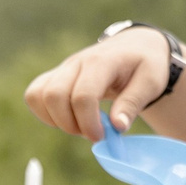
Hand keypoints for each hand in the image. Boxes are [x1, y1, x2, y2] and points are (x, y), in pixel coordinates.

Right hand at [24, 28, 170, 137]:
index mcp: (102, 62)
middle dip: (70, 124)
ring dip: (55, 120)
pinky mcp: (56, 75)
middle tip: (92, 133)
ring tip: (80, 126)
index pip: (83, 95)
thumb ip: (133, 103)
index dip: (88, 122)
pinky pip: (34, 94)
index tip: (103, 137)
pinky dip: (45, 113)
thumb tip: (117, 127)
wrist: (135, 47)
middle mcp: (77, 62)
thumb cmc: (145, 65)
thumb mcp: (150, 82)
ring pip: (38, 95)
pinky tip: (67, 119)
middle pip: (54, 96)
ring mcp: (63, 68)